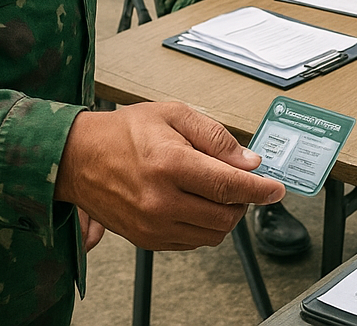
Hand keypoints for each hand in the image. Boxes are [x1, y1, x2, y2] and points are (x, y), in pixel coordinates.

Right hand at [54, 103, 284, 250]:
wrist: (79, 158)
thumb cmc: (126, 131)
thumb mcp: (175, 114)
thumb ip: (215, 137)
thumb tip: (248, 161)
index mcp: (171, 165)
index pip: (229, 186)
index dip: (260, 189)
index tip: (277, 189)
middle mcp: (161, 201)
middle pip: (225, 216)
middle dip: (245, 201)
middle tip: (244, 182)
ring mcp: (153, 225)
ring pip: (212, 234)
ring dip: (226, 215)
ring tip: (219, 190)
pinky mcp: (146, 240)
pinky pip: (192, 242)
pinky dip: (205, 226)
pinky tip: (198, 202)